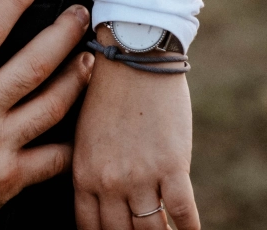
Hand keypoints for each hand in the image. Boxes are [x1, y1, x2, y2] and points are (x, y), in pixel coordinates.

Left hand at [73, 25, 196, 229]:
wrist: (135, 55)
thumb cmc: (109, 89)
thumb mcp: (86, 133)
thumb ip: (94, 168)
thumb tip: (108, 199)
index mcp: (83, 173)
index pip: (90, 227)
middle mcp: (109, 181)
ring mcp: (141, 176)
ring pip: (151, 229)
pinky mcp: (172, 166)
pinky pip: (183, 213)